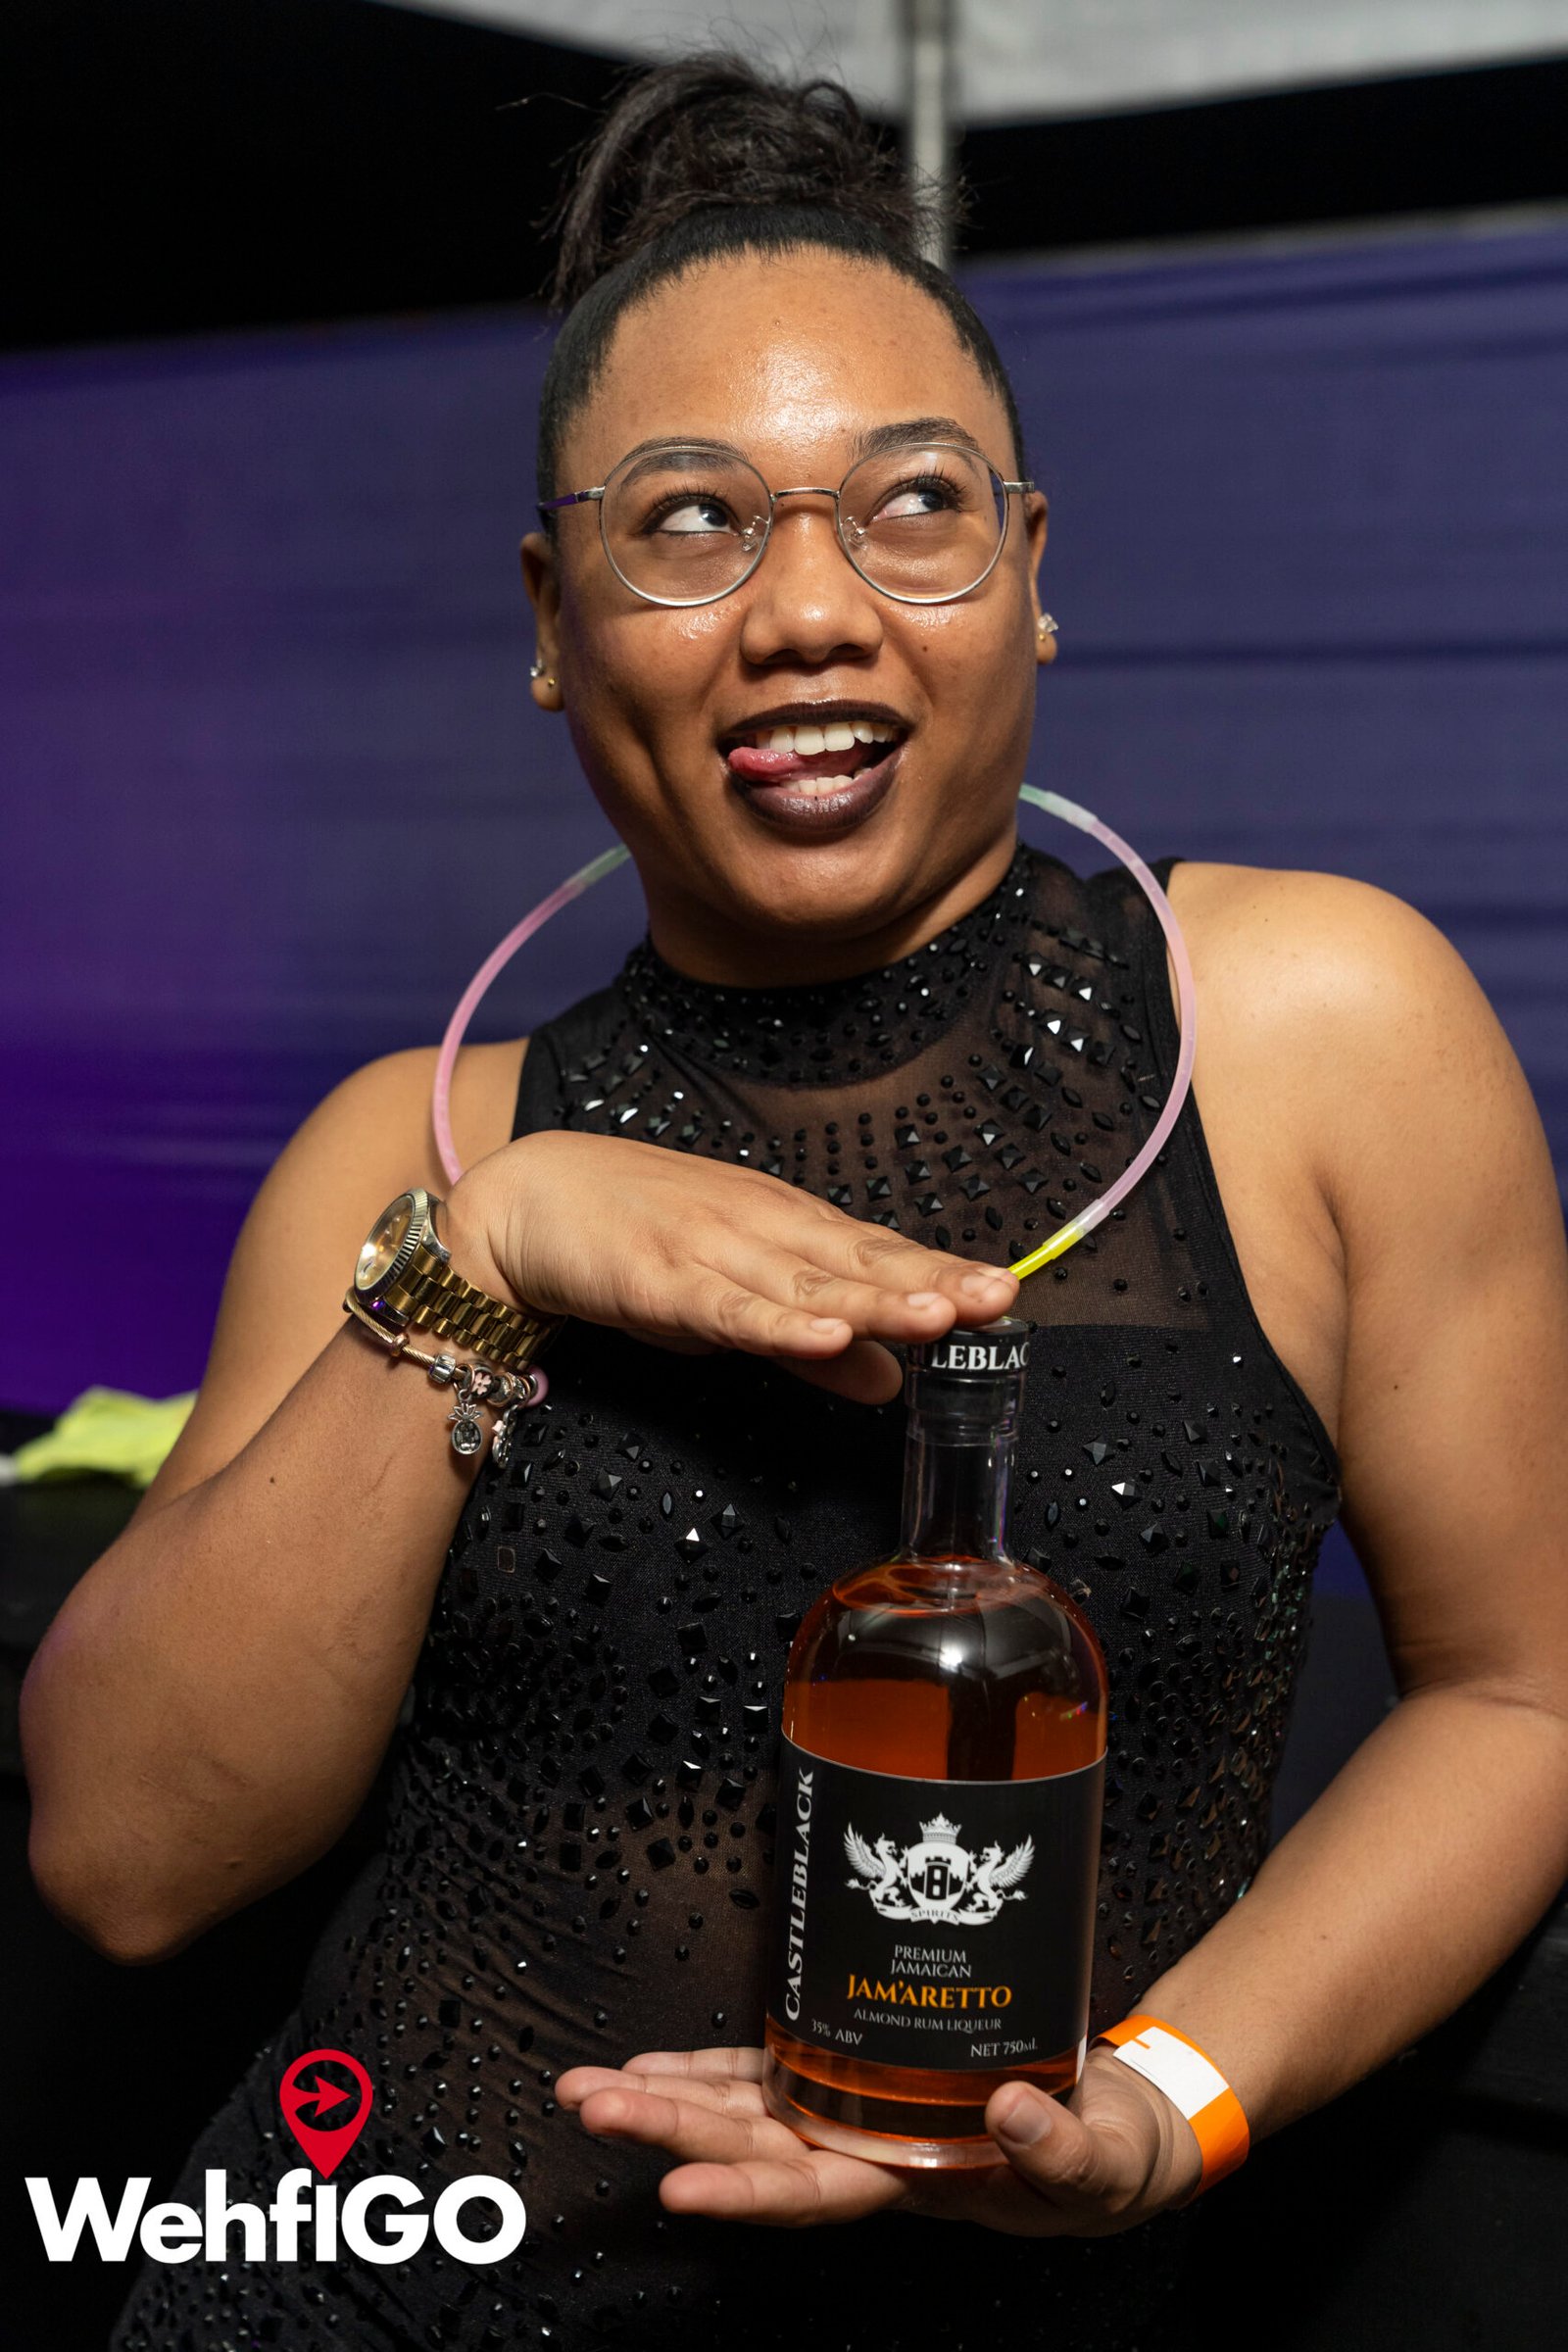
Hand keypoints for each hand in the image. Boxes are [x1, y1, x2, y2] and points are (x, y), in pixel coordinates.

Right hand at [448, 1129, 1018, 1402]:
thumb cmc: (638, 1242)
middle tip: (995, 1297)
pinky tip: (824, 1336)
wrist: (529, 1198)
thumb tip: (891, 1382)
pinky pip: (728, 1309)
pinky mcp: (660, 1282)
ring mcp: (711, 1252)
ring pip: (805, 1283)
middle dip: (929, 1281)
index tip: (1002, 1293)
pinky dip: (777, 1323)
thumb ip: (816, 1344)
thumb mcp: (736, 1297)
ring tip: (937, 1316)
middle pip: (857, 1263)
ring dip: (872, 1300)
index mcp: (787, 1229)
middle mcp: (761, 1231)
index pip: (878, 1255)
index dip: (940, 1274)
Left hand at [556, 2044, 1202, 2234]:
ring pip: (740, 2110)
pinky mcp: (853, 2066)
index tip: (678, 2192)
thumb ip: (1063, 2147)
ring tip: (585, 2091)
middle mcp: (864, 2146)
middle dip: (668, 2131)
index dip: (746, 2195)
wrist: (1118, 2119)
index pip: (814, 2194)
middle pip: (751, 2149)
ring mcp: (851, 2107)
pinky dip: (705, 2068)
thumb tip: (1010, 2111)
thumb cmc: (1111, 2151)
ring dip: (663, 2098)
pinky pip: (763, 2072)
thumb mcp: (1107, 2160)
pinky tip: (648, 2064)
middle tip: (593, 2109)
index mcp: (915, 2178)